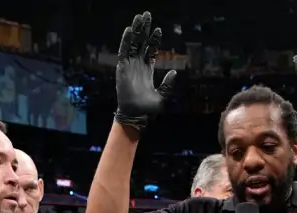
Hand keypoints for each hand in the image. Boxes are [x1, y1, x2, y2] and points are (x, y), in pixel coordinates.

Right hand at [114, 11, 177, 130]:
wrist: (135, 114)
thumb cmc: (148, 108)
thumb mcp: (162, 96)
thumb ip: (168, 84)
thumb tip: (174, 72)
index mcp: (147, 69)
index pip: (150, 50)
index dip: (154, 39)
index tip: (158, 29)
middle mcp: (138, 64)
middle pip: (141, 42)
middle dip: (144, 29)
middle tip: (147, 15)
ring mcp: (130, 65)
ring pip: (133, 43)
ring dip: (136, 31)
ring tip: (139, 18)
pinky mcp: (122, 68)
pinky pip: (124, 51)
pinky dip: (126, 40)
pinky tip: (129, 30)